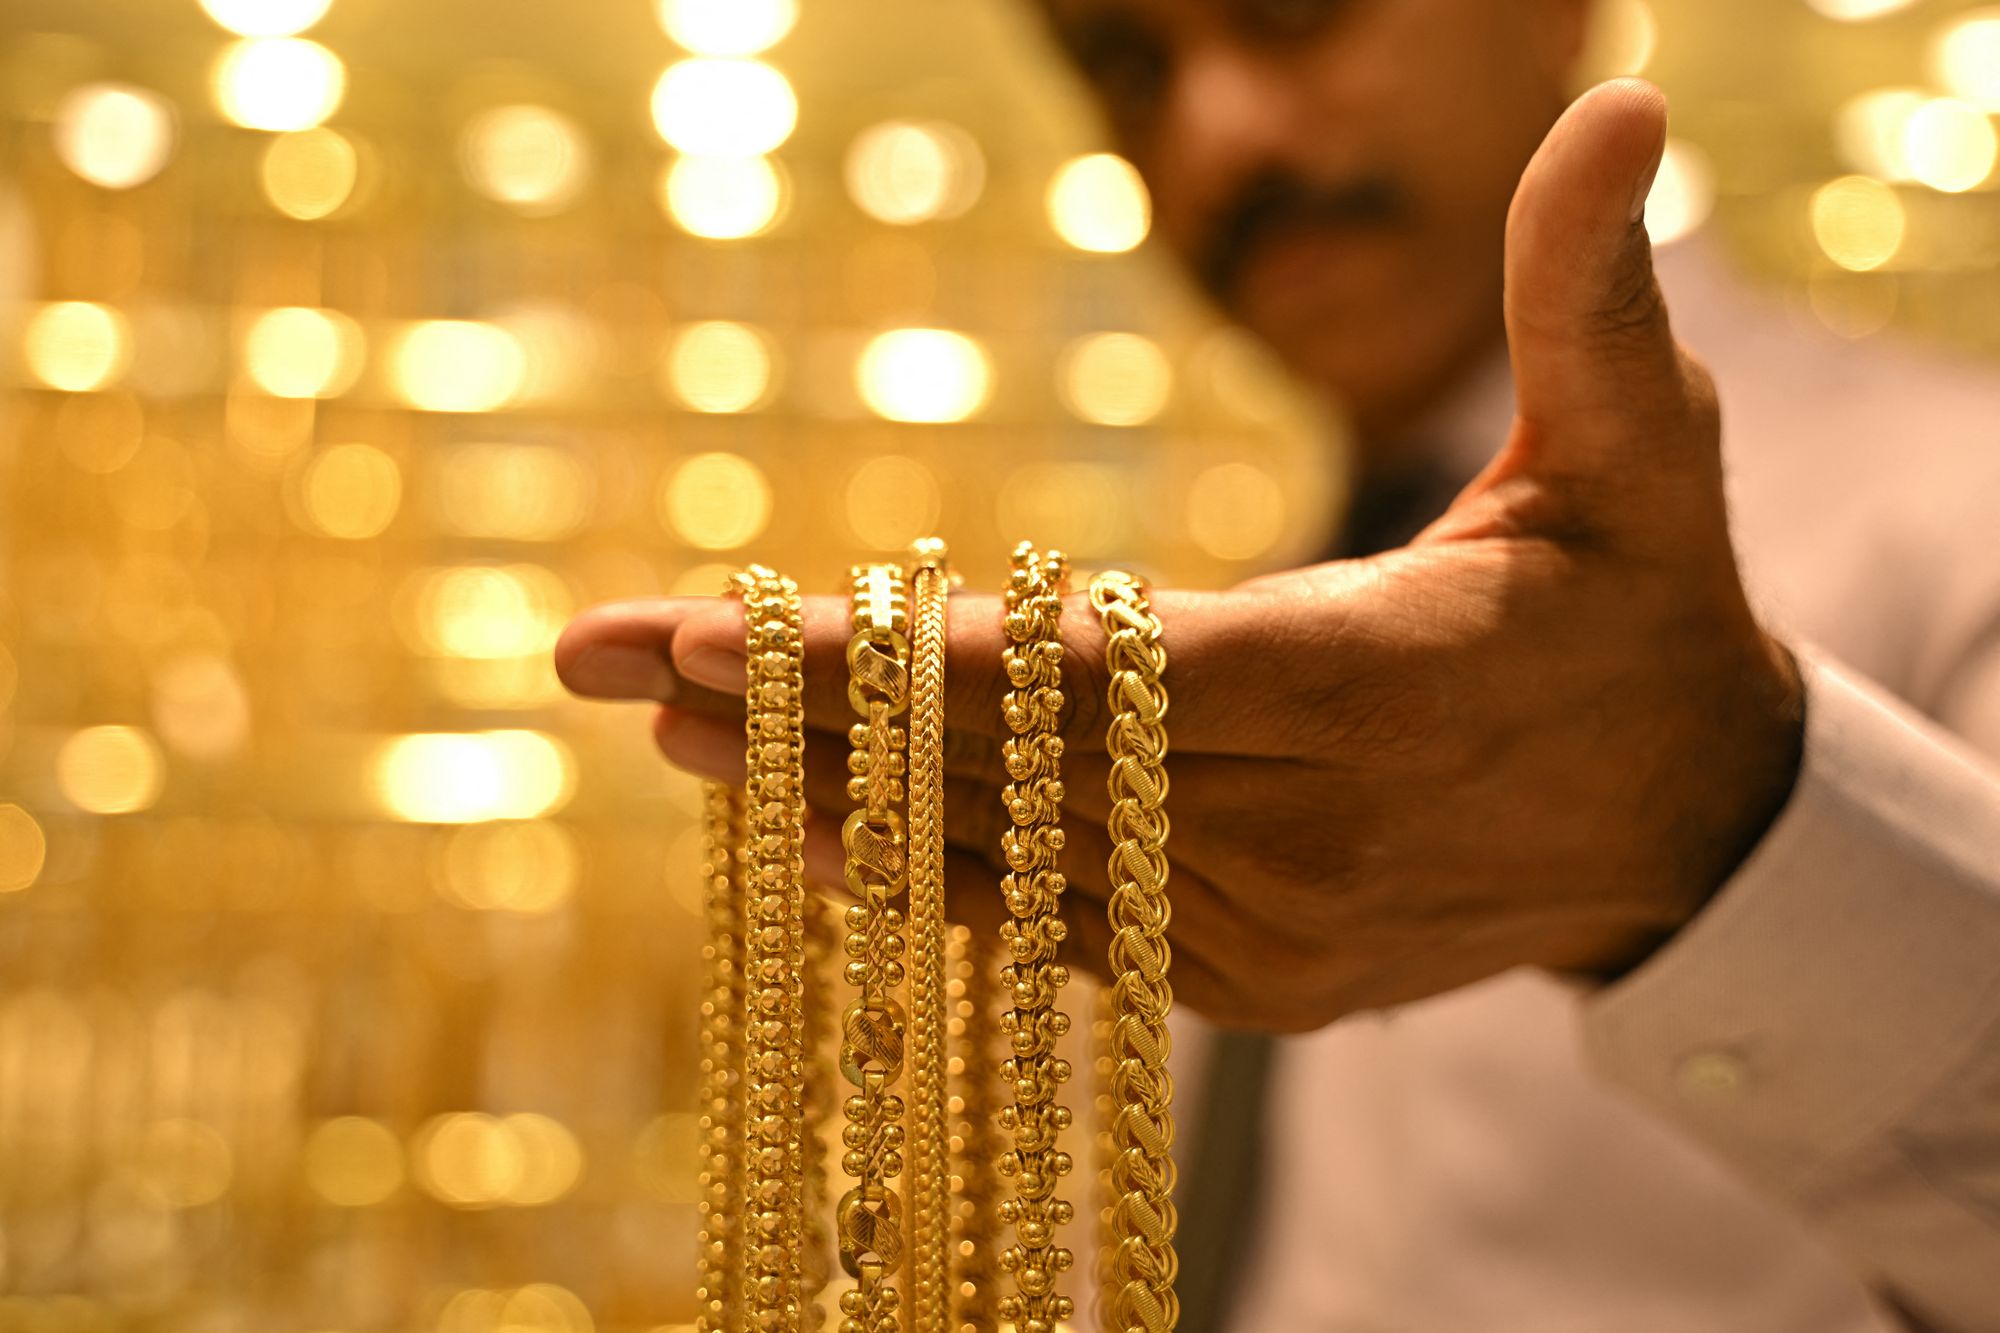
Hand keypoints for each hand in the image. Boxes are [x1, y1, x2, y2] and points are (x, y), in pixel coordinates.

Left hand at [555, 79, 1803, 1032]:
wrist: (1688, 828)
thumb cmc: (1642, 612)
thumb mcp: (1641, 447)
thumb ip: (1590, 291)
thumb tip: (1616, 100)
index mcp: (1373, 689)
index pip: (1102, 676)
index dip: (912, 658)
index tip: (730, 636)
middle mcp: (1298, 837)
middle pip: (1012, 763)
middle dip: (805, 708)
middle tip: (620, 661)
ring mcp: (1265, 932)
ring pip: (1013, 855)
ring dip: (833, 788)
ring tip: (671, 732)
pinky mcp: (1248, 980)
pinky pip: (1060, 928)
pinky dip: (934, 875)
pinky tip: (805, 837)